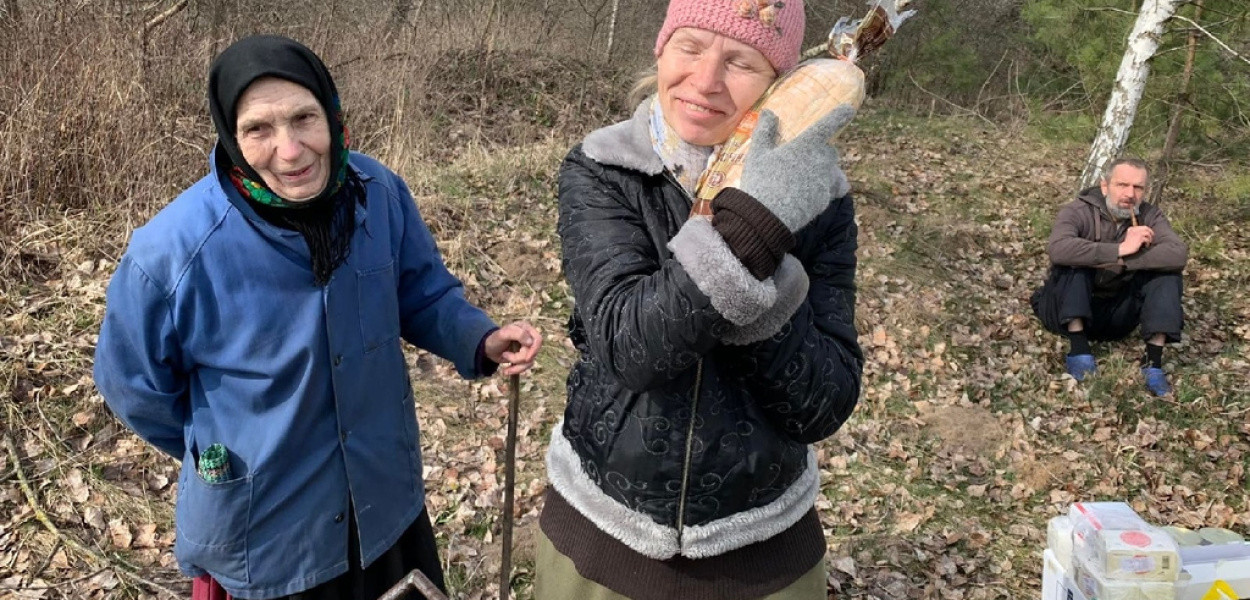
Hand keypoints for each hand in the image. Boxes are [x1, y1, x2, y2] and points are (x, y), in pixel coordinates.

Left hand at [484, 321, 541, 375]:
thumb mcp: (504, 334)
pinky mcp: (524, 358)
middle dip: (519, 358)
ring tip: (505, 364)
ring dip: (517, 366)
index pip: (538, 340)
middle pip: (533, 353)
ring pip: (530, 362)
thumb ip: (518, 334)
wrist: (488, 349)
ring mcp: (527, 348)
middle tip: (505, 356)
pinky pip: (525, 366)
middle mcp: (529, 338)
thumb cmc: (495, 339)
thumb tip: (530, 343)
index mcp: (526, 329)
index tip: (526, 358)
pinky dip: (516, 370)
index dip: (534, 350)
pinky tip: (506, 370)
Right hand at [737, 105, 854, 232]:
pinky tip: (808, 194)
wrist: (767, 217)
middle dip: (821, 153)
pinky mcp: (825, 199)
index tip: (848, 110)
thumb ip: (765, 132)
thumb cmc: (760, 181)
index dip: (839, 116)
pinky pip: (831, 190)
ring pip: (834, 171)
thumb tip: (768, 112)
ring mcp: (825, 181)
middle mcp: (821, 160)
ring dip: (826, 172)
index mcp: (806, 144)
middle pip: (829, 151)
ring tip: (808, 179)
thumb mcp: (757, 154)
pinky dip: (823, 189)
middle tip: (803, 161)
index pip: (828, 125)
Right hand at [1119, 226, 1154, 256]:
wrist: (1124, 248)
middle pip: (1146, 228)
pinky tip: (1146, 245)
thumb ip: (1135, 232)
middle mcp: (1135, 229)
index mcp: (1132, 228)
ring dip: (1150, 238)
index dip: (1147, 230)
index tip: (1149, 233)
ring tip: (1149, 241)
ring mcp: (1137, 233)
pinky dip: (1148, 242)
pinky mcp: (1140, 238)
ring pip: (1148, 233)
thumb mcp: (1130, 235)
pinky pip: (1147, 239)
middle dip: (1150, 232)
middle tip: (1152, 236)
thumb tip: (1144, 232)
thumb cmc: (1127, 243)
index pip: (1142, 226)